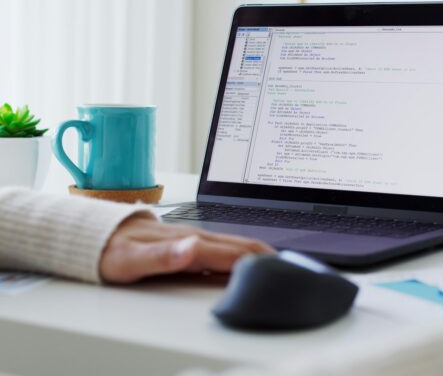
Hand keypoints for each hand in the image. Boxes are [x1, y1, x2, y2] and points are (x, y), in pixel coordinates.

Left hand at [99, 216, 273, 282]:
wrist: (93, 234)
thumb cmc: (110, 250)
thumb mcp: (131, 260)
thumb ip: (163, 257)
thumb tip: (193, 248)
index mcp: (188, 242)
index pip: (231, 253)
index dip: (257, 261)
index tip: (279, 268)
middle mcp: (194, 237)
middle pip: (238, 244)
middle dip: (265, 253)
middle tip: (289, 266)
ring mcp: (192, 237)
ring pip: (231, 243)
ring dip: (256, 252)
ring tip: (275, 261)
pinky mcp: (187, 240)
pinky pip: (220, 246)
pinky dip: (239, 253)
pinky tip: (243, 259)